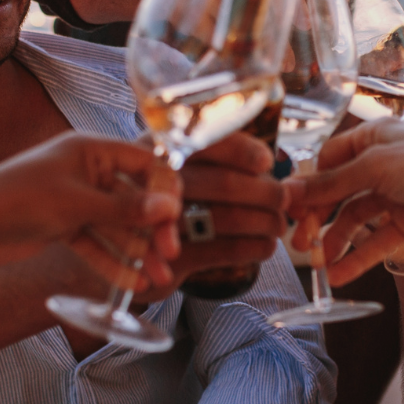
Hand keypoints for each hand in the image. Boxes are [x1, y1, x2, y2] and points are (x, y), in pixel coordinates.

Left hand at [0, 133, 179, 266]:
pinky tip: (133, 282)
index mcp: (92, 150)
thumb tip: (170, 208)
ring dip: (138, 251)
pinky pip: (97, 243)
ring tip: (158, 278)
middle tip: (169, 254)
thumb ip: (125, 208)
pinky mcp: (65, 226)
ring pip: (118, 226)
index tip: (175, 219)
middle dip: (153, 229)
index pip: (145, 163)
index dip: (164, 190)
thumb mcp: (77, 203)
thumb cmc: (18, 198)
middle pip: (135, 199)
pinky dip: (113, 262)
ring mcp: (77, 200)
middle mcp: (88, 172)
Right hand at [164, 132, 287, 286]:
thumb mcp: (170, 171)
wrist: (119, 251)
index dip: (242, 151)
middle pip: (225, 184)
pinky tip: (266, 246)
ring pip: (230, 219)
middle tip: (283, 199)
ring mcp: (163, 225)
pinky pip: (226, 250)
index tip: (268, 161)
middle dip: (265, 193)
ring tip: (278, 224)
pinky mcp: (172, 259)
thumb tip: (269, 164)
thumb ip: (209, 161)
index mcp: (160, 153)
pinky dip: (255, 247)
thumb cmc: (158, 202)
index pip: (207, 144)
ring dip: (265, 222)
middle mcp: (158, 185)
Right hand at [286, 120, 403, 285]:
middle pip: (338, 192)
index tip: (289, 208)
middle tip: (300, 242)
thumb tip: (288, 192)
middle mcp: (383, 163)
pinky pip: (376, 242)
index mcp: (374, 137)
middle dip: (317, 217)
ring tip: (320, 265)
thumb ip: (330, 184)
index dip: (309, 183)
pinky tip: (339, 276)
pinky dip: (358, 258)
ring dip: (336, 242)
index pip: (330, 159)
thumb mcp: (373, 168)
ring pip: (355, 220)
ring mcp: (395, 194)